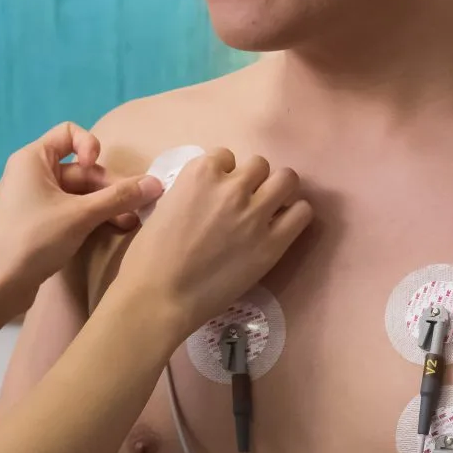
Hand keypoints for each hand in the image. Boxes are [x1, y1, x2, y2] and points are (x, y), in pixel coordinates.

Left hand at [0, 123, 157, 304]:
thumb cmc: (34, 240)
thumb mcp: (81, 215)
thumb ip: (119, 197)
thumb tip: (156, 183)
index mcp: (33, 159)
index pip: (69, 133)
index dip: (90, 145)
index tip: (96, 167)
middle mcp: (33, 173)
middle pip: (82, 169)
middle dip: (109, 187)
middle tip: (138, 206)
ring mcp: (36, 199)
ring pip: (80, 193)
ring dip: (106, 204)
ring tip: (132, 222)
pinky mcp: (41, 222)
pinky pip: (72, 210)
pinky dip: (92, 216)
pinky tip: (116, 229)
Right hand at [107, 148, 309, 331]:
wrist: (160, 296)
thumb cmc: (149, 257)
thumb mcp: (165, 206)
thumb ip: (192, 192)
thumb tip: (208, 196)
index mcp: (200, 173)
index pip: (226, 156)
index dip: (224, 174)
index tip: (218, 193)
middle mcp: (232, 186)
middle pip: (259, 165)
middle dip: (253, 181)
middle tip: (245, 203)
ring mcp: (255, 213)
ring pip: (287, 179)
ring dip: (278, 191)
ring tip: (269, 210)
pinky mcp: (274, 242)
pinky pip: (302, 212)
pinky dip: (295, 215)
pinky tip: (282, 226)